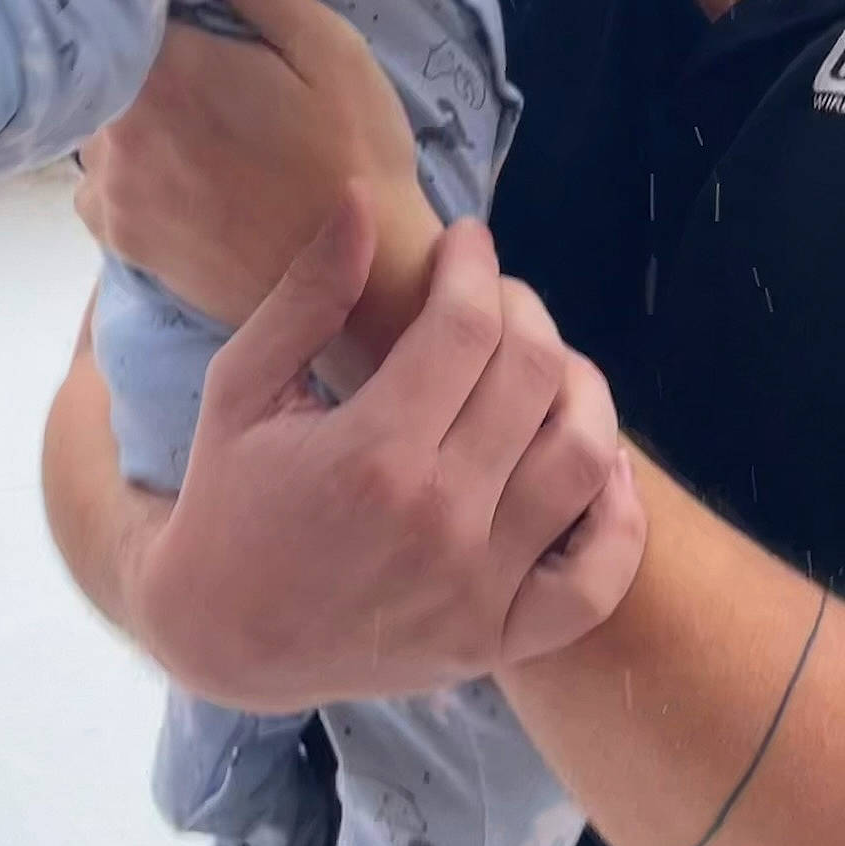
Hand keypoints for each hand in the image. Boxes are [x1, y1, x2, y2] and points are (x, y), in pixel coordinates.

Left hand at [76, 0, 422, 324]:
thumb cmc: (354, 156)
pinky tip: (184, 172)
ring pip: (99, 120)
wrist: (362, 290)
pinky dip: (129, 171)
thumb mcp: (324, 50)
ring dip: (132, 114)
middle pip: (103, 61)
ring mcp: (113, 188)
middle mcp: (118, 128)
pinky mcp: (122, 241)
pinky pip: (99, 182)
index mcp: (165, 67)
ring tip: (198, 123)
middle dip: (139, 53)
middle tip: (205, 64)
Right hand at [129, 191, 646, 711]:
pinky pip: (599, 579)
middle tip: (492, 293)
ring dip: (579, 386)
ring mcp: (479, 590)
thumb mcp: (240, 386)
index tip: (465, 240)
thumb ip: (306, 295)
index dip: (474, 263)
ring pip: (584, 458)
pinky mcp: (499, 642)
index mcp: (371, 454)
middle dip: (522, 308)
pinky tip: (599, 462)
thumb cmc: (229, 497)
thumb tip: (360, 202)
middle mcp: (439, 522)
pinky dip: (620, 513)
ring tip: (540, 361)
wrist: (224, 638)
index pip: (467, 327)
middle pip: (533, 375)